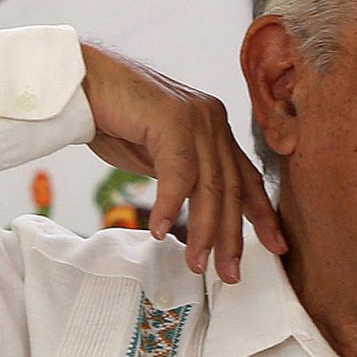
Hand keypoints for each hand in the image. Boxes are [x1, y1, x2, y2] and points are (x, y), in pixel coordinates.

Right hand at [80, 42, 285, 282]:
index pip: (246, 177)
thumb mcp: (159, 156)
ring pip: (210, 185)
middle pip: (231, 187)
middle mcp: (212, 120)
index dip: (261, 214)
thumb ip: (183, 177)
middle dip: (232, 236)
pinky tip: (159, 230)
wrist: (81, 83)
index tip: (275, 246)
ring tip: (196, 263)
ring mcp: (194, 117)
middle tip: (229, 273)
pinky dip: (170, 205)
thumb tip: (196, 213)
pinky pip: (179, 173)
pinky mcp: (171, 119)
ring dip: (204, 230)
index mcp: (214, 129)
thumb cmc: (113, 119)